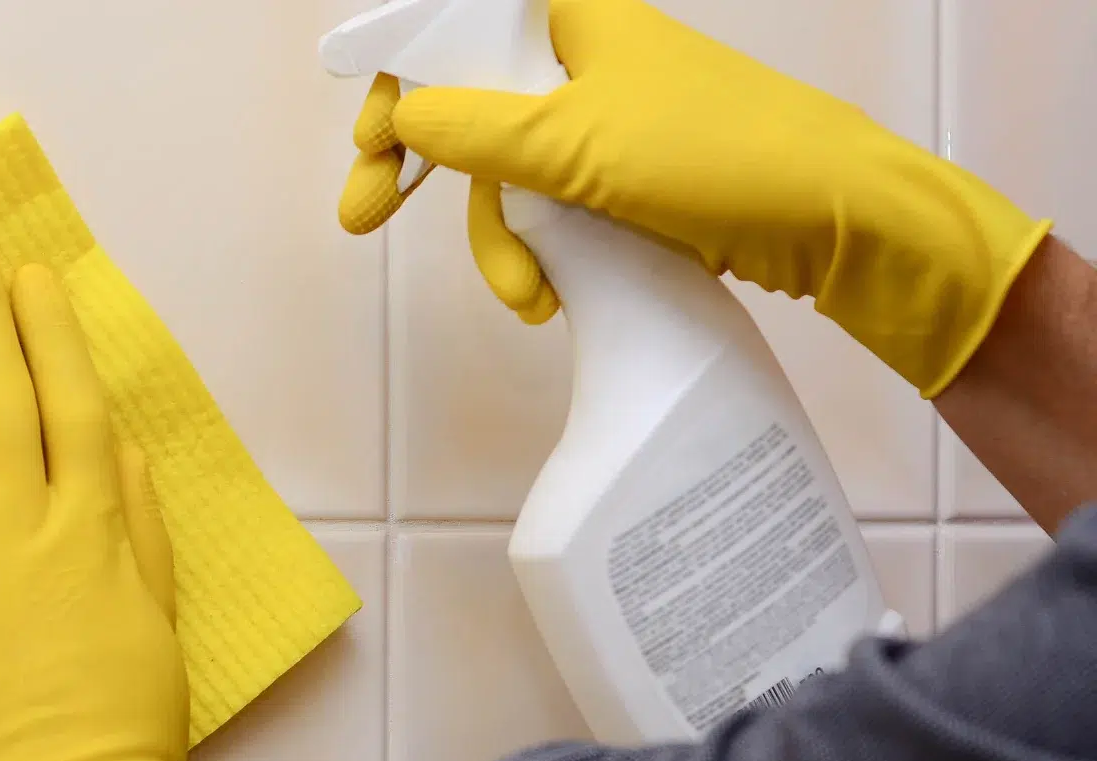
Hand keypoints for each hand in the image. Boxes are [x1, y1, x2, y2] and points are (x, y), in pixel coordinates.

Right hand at [338, 0, 1052, 397]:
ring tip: (525, 294)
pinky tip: (549, 297)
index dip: (402, 77)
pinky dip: (541, 255)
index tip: (369, 140)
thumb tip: (403, 118)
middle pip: (469, 107)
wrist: (834, 220)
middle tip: (362, 216)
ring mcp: (607, 125)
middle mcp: (584, 61)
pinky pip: (553, 212)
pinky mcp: (627, 184)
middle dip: (424, 174)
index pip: (458, 28)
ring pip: (508, 175)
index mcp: (572, 19)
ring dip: (501, 241)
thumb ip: (474, 129)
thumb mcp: (574, 143)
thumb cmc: (710, 153)